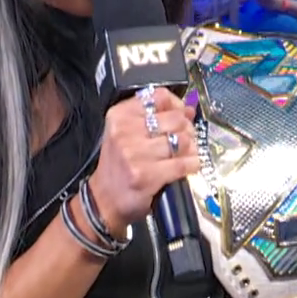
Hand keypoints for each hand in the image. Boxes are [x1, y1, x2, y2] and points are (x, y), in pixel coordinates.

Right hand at [87, 87, 199, 231]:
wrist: (104, 200)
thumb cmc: (118, 166)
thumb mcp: (126, 134)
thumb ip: (155, 118)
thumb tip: (188, 110)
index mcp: (119, 116)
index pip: (158, 97)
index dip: (177, 105)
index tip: (181, 114)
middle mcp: (124, 132)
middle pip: (175, 118)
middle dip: (186, 129)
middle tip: (184, 138)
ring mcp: (135, 154)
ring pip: (181, 140)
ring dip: (191, 148)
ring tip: (185, 153)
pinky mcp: (147, 175)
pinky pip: (182, 163)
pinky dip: (192, 163)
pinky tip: (190, 165)